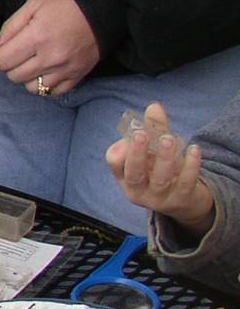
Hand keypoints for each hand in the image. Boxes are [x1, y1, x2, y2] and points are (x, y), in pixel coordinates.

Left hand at [0, 0, 99, 96]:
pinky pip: (53, 92)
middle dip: (6, 67)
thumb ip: (10, 28)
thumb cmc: (65, 2)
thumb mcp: (33, 5)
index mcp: (37, 37)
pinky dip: (44, 85)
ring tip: (28, 62)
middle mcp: (51, 57)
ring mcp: (66, 69)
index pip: (3, 61)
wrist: (103, 7)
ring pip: (32, 87)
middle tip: (9, 55)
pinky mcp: (78, 75)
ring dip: (25, 77)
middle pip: (15, 76)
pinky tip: (43, 71)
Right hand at [106, 102, 214, 232]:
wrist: (184, 202)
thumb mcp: (153, 153)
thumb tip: (154, 106)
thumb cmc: (161, 172)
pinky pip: (185, 182)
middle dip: (137, 153)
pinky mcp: (182, 199)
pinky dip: (190, 165)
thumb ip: (153, 129)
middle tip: (140, 134)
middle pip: (134, 174)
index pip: (115, 162)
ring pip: (160, 179)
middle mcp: (138, 191)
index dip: (121, 148)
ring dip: (164, 157)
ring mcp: (160, 198)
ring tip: (169, 138)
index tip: (134, 131)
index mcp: (125, 177)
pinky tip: (193, 149)